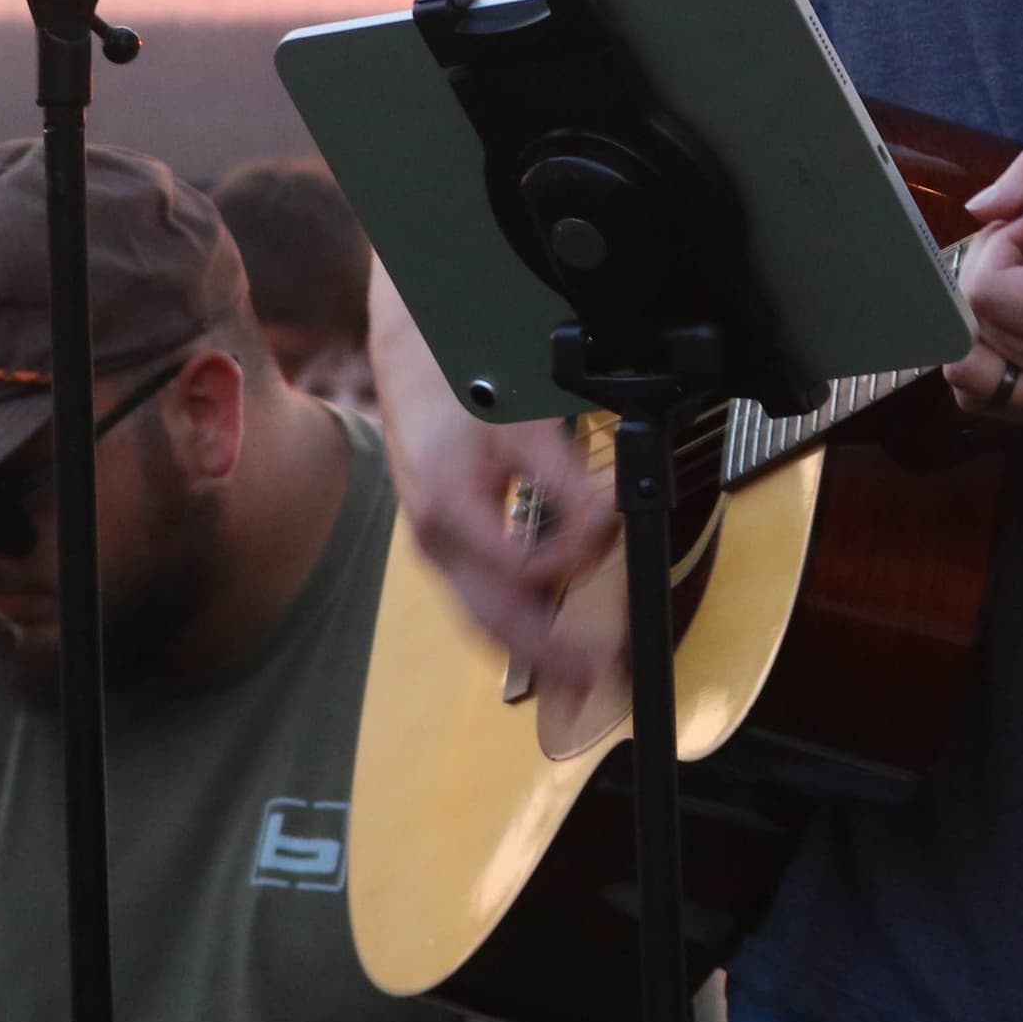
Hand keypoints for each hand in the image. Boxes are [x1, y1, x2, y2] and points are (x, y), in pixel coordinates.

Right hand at [368, 265, 618, 699]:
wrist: (409, 341)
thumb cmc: (460, 374)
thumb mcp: (527, 424)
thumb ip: (567, 487)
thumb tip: (605, 535)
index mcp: (451, 511)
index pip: (526, 573)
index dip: (578, 568)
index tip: (613, 552)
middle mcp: (435, 538)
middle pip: (494, 621)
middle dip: (549, 656)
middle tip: (598, 680)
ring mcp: (433, 542)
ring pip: (480, 616)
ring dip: (530, 648)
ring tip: (577, 674)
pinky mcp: (440, 535)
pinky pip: (475, 595)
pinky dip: (509, 621)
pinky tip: (541, 629)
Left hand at [946, 145, 1022, 431]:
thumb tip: (982, 206)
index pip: (990, 291)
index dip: (999, 242)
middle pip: (970, 328)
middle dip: (984, 271)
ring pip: (964, 373)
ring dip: (973, 321)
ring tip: (1014, 286)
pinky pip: (989, 397)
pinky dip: (986, 357)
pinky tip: (1020, 323)